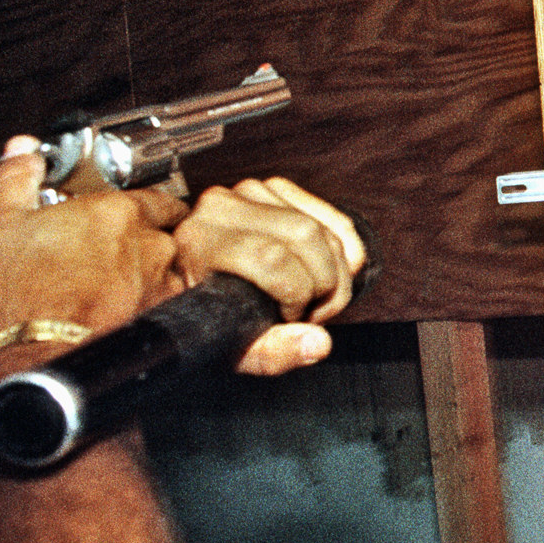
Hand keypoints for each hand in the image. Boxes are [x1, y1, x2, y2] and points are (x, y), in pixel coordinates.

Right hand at [0, 136, 187, 340]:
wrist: (41, 353)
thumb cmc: (23, 295)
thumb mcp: (1, 224)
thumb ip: (15, 179)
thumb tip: (22, 150)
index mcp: (116, 212)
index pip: (153, 196)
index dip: (141, 206)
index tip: (127, 214)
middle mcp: (150, 242)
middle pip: (165, 230)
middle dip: (147, 238)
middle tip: (117, 251)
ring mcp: (164, 278)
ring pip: (173, 264)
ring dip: (154, 270)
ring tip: (120, 283)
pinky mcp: (167, 313)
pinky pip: (175, 298)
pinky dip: (158, 299)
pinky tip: (132, 306)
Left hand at [172, 178, 365, 374]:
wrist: (197, 282)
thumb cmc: (212, 315)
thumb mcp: (233, 347)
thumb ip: (273, 353)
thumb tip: (318, 343)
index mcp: (199, 241)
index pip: (272, 258)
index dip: (298, 294)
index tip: (294, 317)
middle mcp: (220, 207)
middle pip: (305, 235)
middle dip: (326, 282)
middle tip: (316, 311)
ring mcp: (249, 192)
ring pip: (322, 227)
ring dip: (338, 271)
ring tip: (319, 295)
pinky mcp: (276, 189)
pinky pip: (333, 217)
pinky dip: (346, 250)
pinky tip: (331, 273)